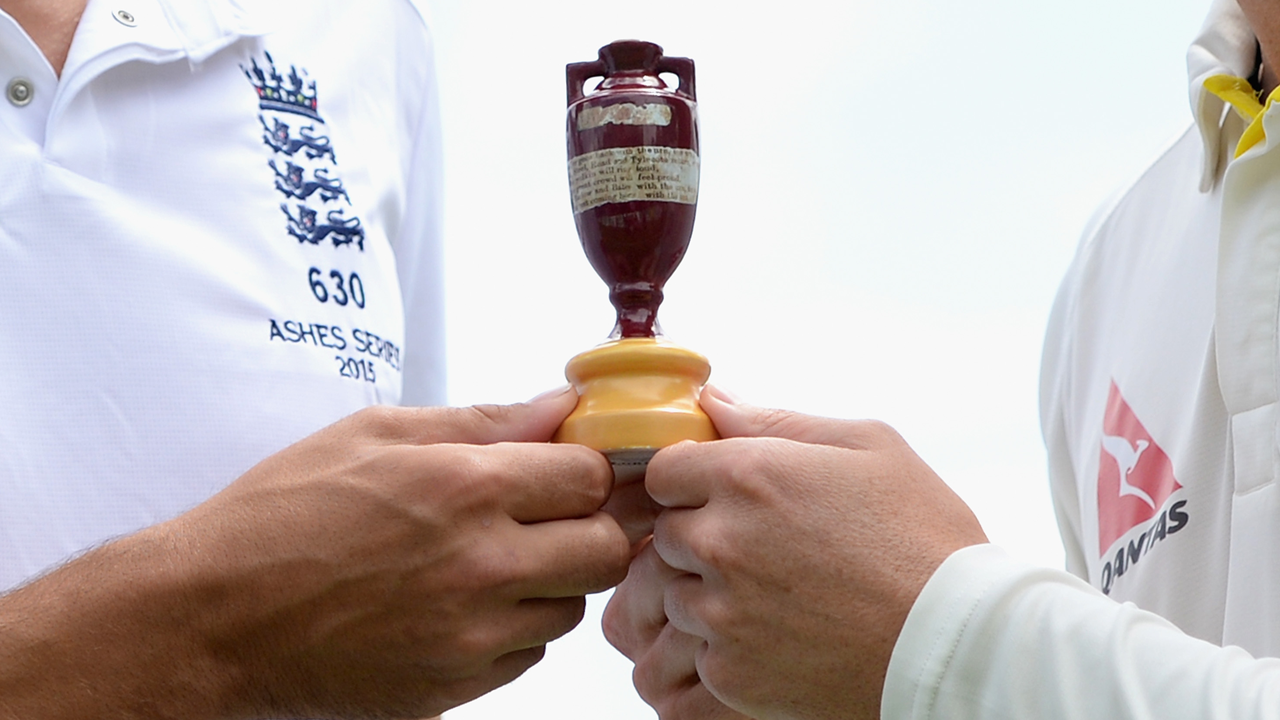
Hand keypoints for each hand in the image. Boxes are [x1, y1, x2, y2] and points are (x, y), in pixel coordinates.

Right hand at [0, 388, 630, 719]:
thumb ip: (479, 420)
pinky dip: (513, 627)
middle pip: (605, 549)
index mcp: (466, 487)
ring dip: (551, 580)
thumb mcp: (372, 433)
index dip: (585, 469)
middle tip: (547, 516)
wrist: (212, 619)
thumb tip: (554, 408)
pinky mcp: (455, 686)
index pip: (591, 477)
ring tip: (491, 560)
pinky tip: (463, 602)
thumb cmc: (279, 517)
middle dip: (588, 526)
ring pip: (571, 607)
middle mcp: (482, 565)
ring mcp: (472, 634)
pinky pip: (527, 654)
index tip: (566, 469)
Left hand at [603, 387, 986, 719]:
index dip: (692, 480)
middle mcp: (722, 540)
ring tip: (777, 597)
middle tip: (763, 549)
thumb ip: (778, 420)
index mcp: (748, 475)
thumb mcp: (869, 447)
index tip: (724, 496)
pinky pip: (698, 649)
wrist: (957, 643)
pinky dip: (728, 645)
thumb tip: (716, 400)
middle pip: (665, 532)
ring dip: (708, 592)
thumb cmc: (924, 538)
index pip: (663, 470)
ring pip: (675, 594)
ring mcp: (720, 611)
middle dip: (701, 535)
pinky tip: (782, 636)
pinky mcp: (730, 671)